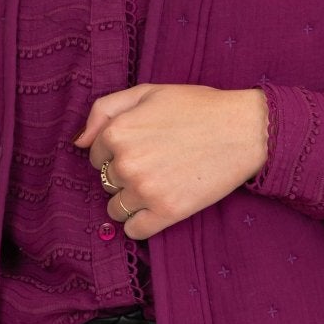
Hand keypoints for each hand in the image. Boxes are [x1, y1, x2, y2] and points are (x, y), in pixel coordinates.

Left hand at [73, 83, 269, 237]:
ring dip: (131, 201)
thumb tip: (79, 142)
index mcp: (118, 132)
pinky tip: (158, 208)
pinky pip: (134, 231)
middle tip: (156, 162)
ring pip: (116, 209)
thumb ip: (104, 110)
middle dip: (125, 175)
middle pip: (106, 182)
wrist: (244, 129)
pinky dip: (141, 224)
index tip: (143, 146)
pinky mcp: (167, 212)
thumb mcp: (147, 92)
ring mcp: (145, 190)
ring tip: (158, 185)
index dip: (117, 151)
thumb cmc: (197, 107)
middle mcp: (126, 163)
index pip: (96, 155)